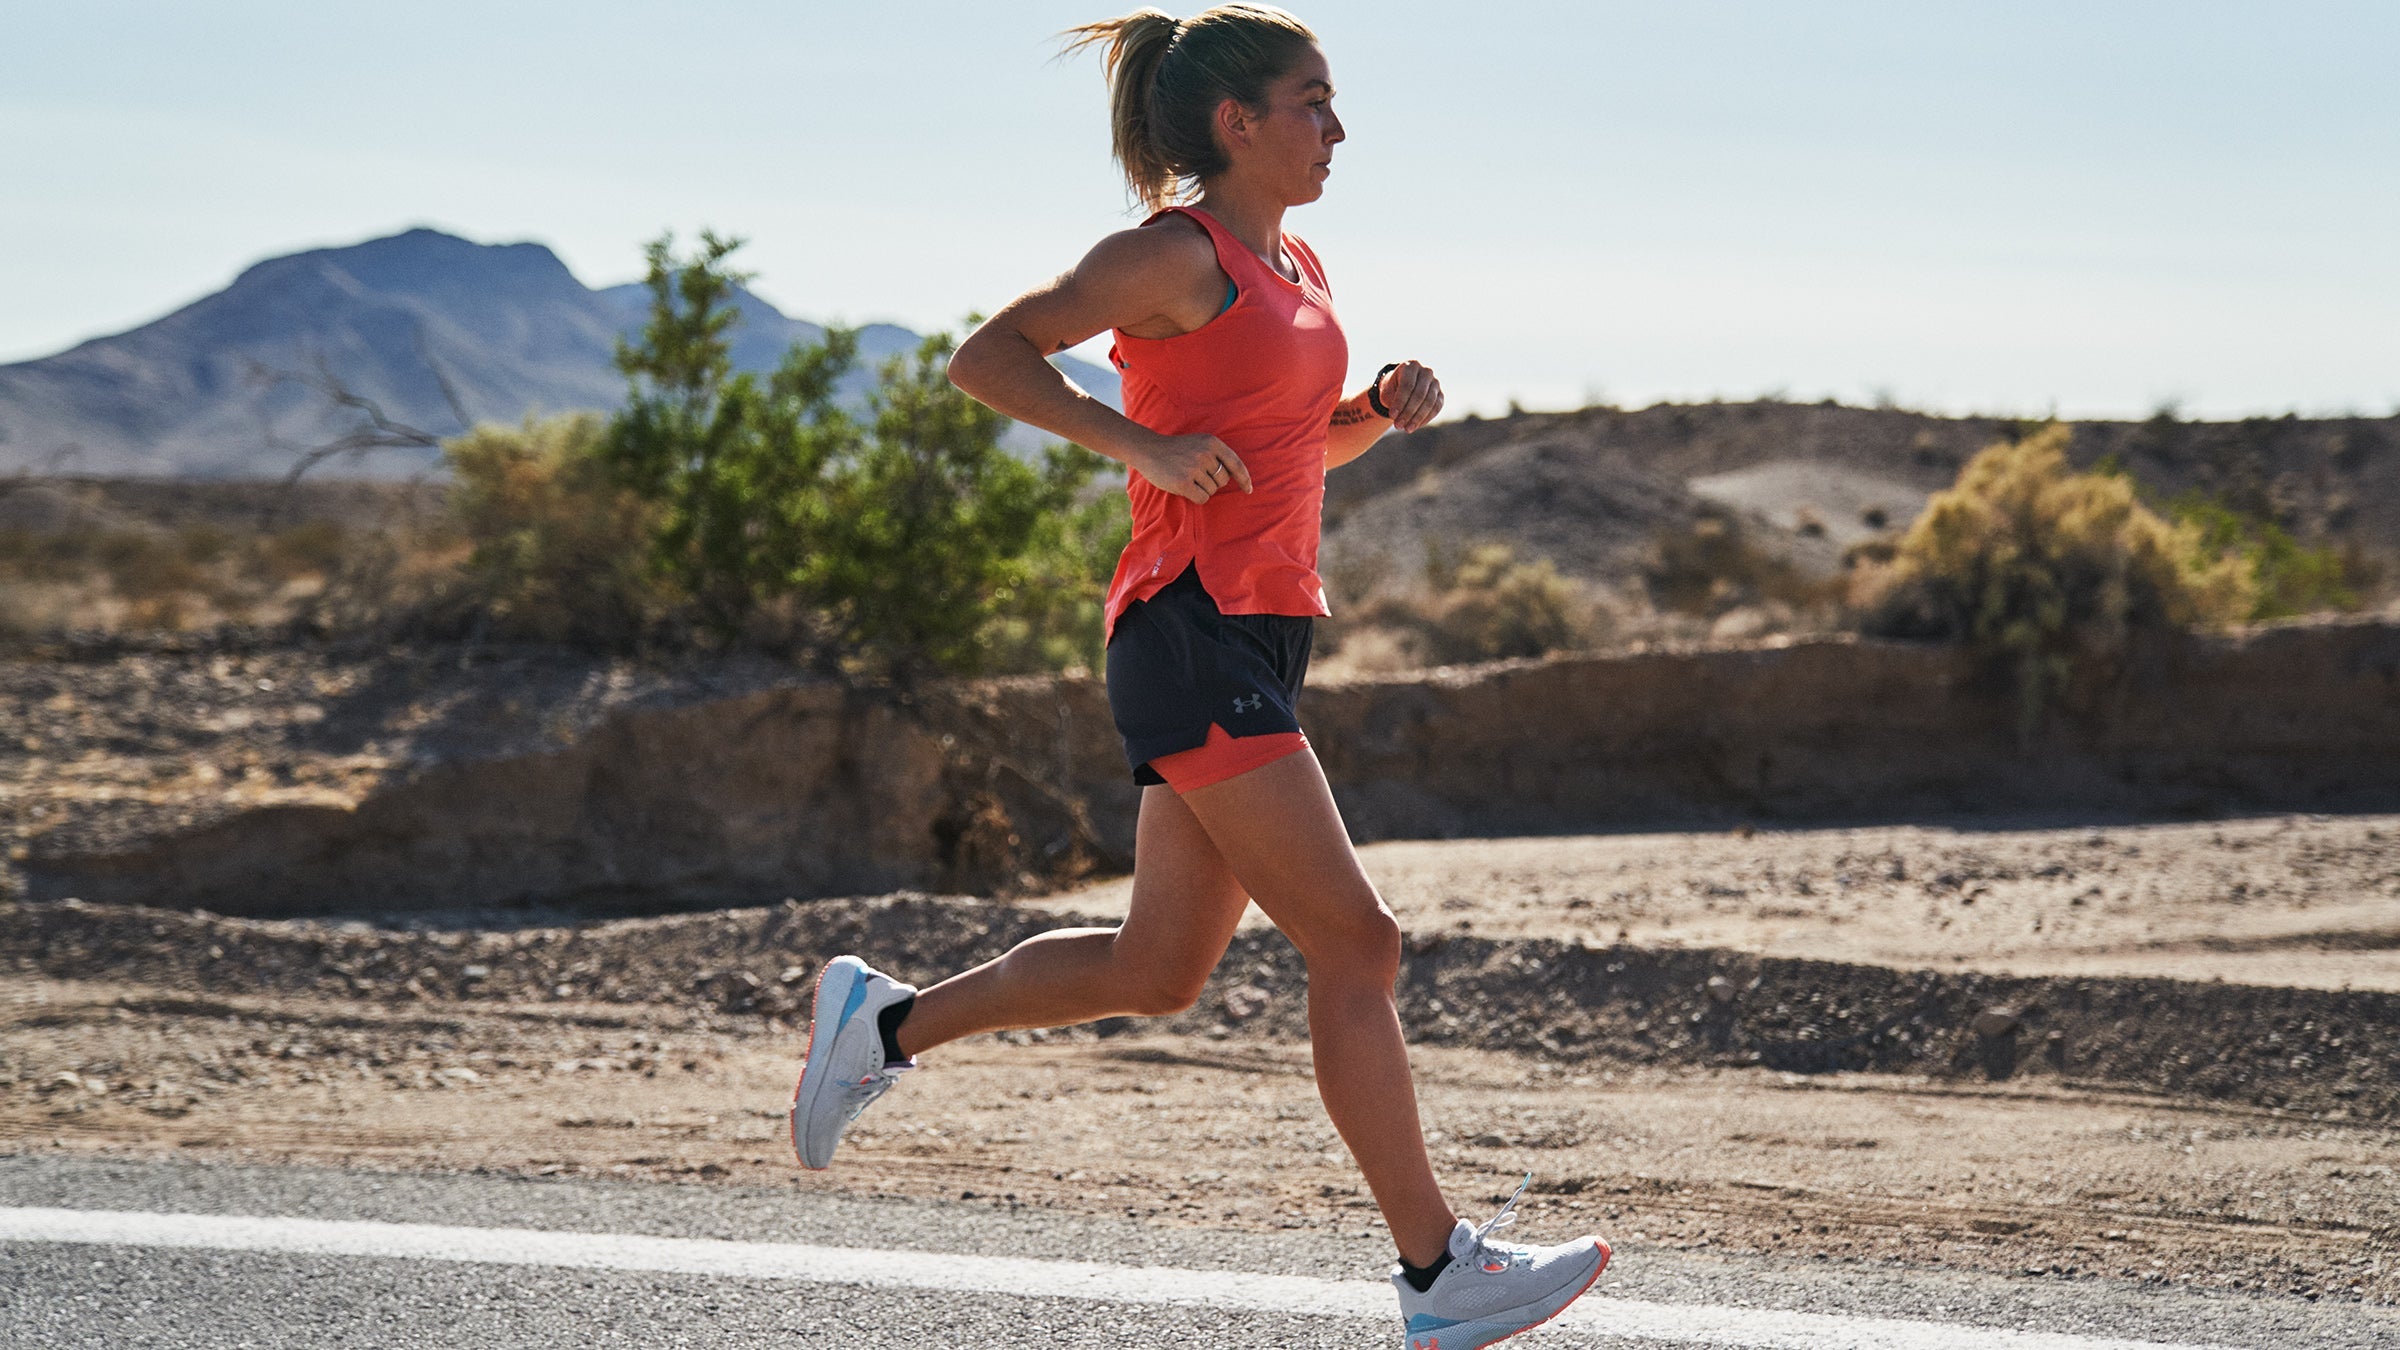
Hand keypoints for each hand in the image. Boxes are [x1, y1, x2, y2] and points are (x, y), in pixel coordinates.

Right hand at [1132, 432, 1251, 503]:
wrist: (1149, 449)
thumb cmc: (1177, 449)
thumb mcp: (1199, 443)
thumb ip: (1217, 455)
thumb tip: (1236, 478)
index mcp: (1212, 443)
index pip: (1236, 463)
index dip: (1244, 478)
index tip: (1249, 489)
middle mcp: (1205, 454)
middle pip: (1223, 481)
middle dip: (1213, 483)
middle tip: (1196, 475)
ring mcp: (1194, 468)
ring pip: (1212, 490)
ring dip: (1202, 489)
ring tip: (1187, 477)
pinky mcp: (1183, 482)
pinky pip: (1202, 498)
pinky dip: (1196, 497)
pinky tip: (1185, 488)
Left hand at [1375, 361, 1443, 432]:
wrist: (1403, 387)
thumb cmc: (1393, 389)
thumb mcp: (1388, 391)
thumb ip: (1391, 400)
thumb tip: (1398, 416)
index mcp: (1411, 365)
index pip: (1407, 385)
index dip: (1400, 402)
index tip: (1392, 416)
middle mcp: (1426, 371)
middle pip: (1419, 394)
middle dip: (1408, 412)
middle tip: (1398, 425)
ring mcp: (1436, 382)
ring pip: (1429, 402)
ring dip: (1417, 418)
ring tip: (1407, 429)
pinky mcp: (1441, 394)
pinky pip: (1436, 408)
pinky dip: (1426, 419)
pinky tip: (1415, 426)